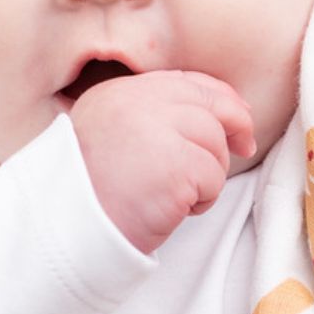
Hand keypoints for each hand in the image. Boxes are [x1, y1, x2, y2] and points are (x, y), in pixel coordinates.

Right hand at [70, 71, 255, 253]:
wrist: (68, 231)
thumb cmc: (93, 196)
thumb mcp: (115, 141)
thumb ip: (153, 119)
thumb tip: (219, 117)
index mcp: (118, 94)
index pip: (185, 82)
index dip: (218, 98)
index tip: (236, 116)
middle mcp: (136, 102)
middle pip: (209, 103)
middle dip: (236, 123)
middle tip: (245, 146)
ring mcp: (155, 129)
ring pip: (215, 142)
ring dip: (209, 174)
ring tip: (178, 195)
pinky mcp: (175, 165)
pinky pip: (213, 177)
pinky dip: (204, 199)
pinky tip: (176, 209)